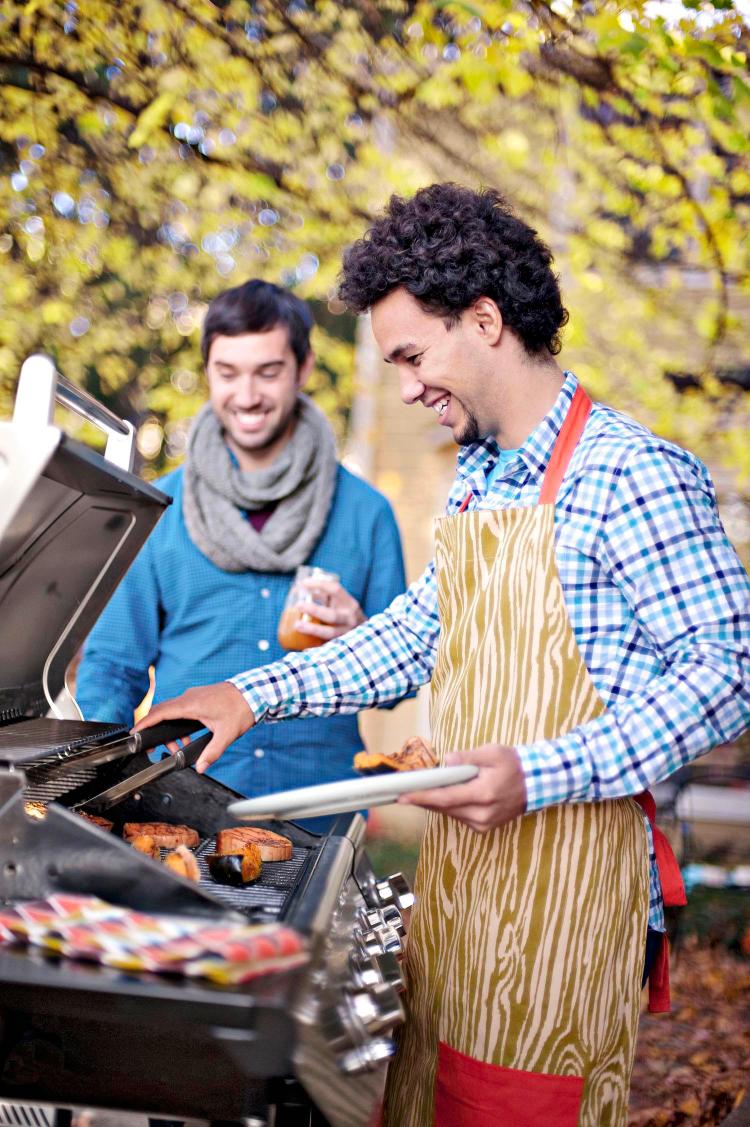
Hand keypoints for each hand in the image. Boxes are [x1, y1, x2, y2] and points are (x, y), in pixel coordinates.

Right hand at [133, 682, 254, 773]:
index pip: (161, 712)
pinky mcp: (198, 696)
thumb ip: (212, 753)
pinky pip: (180, 708)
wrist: (254, 692)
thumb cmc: (241, 709)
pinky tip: (186, 736)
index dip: (145, 722)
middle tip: (152, 747)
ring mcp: (193, 695)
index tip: (134, 732)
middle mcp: (189, 697)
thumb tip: (201, 767)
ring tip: (176, 747)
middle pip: (161, 711)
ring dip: (168, 728)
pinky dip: (177, 722)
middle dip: (153, 729)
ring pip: (171, 710)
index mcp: (192, 704)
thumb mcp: (227, 735)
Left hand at [295, 576, 365, 641]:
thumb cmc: (346, 615)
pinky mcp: (343, 645)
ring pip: (330, 632)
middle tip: (298, 605)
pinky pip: (328, 647)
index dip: (319, 585)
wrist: (368, 635)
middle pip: (332, 615)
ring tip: (297, 625)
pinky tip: (304, 648)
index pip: (335, 589)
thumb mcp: (341, 603)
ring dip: (312, 629)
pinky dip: (316, 648)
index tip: (303, 584)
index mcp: (349, 603)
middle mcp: (350, 618)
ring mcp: (347, 633)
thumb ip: (325, 597)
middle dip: (314, 610)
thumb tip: (298, 590)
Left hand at [398, 744, 526, 832]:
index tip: (402, 797)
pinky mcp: (484, 827)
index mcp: (483, 794)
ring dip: (435, 803)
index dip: (421, 797)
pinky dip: (448, 807)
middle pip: (444, 808)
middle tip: (403, 792)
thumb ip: (468, 757)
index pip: (445, 798)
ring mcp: (484, 823)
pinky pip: (459, 817)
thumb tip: (446, 761)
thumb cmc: (513, 765)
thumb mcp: (492, 752)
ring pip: (450, 814)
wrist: (536, 783)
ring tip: (421, 791)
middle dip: (423, 799)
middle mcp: (482, 813)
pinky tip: (443, 796)